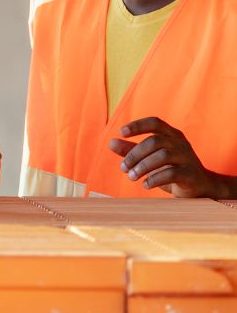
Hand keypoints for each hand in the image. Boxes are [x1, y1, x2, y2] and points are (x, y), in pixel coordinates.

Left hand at [109, 116, 228, 197]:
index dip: (138, 125)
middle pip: (154, 141)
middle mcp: (181, 143)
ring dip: (143, 166)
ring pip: (163, 156)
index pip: (155, 122)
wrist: (202, 189)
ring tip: (131, 177)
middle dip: (135, 154)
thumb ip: (132, 150)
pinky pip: (172, 173)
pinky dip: (155, 179)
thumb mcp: (151, 159)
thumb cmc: (173, 170)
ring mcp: (188, 158)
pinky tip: (145, 185)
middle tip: (123, 168)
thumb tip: (110, 143)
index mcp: (172, 135)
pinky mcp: (192, 175)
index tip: (122, 133)